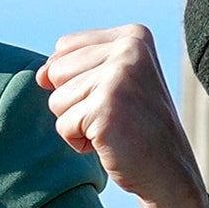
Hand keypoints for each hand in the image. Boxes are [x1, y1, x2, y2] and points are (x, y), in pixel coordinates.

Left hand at [42, 24, 208, 207]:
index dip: (76, 79)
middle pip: (56, 71)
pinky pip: (64, 125)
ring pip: (57, 100)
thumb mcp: (114, 83)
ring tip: (113, 128)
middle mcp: (129, 49)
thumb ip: (75, 67)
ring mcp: (118, 77)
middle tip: (113, 114)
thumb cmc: (138, 127)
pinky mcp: (105, 108)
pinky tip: (110, 142)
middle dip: (75, 101)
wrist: (168, 171)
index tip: (115, 95)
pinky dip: (80, 142)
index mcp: (134, 36)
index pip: (64, 48)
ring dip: (77, 123)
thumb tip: (40, 75)